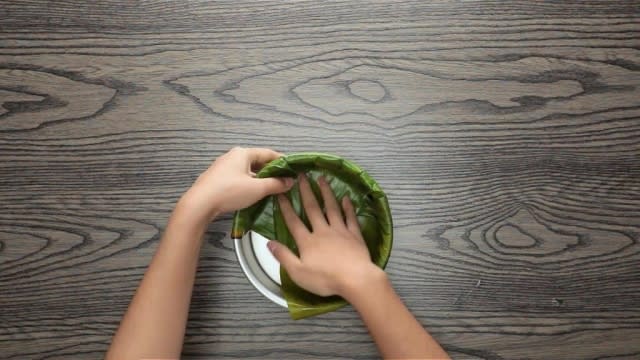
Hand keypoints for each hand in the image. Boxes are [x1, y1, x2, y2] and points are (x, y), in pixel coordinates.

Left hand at [178, 147, 293, 223]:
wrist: (200, 204)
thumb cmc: (229, 192)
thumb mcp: (257, 189)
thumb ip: (276, 184)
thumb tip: (290, 181)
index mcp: (243, 153)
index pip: (268, 153)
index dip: (282, 161)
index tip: (293, 168)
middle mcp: (233, 156)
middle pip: (258, 162)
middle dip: (271, 171)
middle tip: (284, 181)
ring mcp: (223, 167)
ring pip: (248, 171)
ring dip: (260, 179)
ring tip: (272, 189)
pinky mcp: (218, 179)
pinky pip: (239, 178)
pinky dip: (249, 183)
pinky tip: (254, 194)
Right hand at [267, 174, 383, 297]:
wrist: (355, 279)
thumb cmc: (325, 279)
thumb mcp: (298, 272)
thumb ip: (283, 257)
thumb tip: (269, 243)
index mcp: (307, 241)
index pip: (293, 221)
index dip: (286, 207)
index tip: (281, 193)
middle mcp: (322, 231)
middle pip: (312, 208)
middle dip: (306, 191)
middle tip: (302, 176)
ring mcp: (340, 231)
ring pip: (331, 208)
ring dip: (326, 192)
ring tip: (322, 179)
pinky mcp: (354, 235)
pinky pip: (350, 217)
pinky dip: (348, 207)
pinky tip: (346, 198)